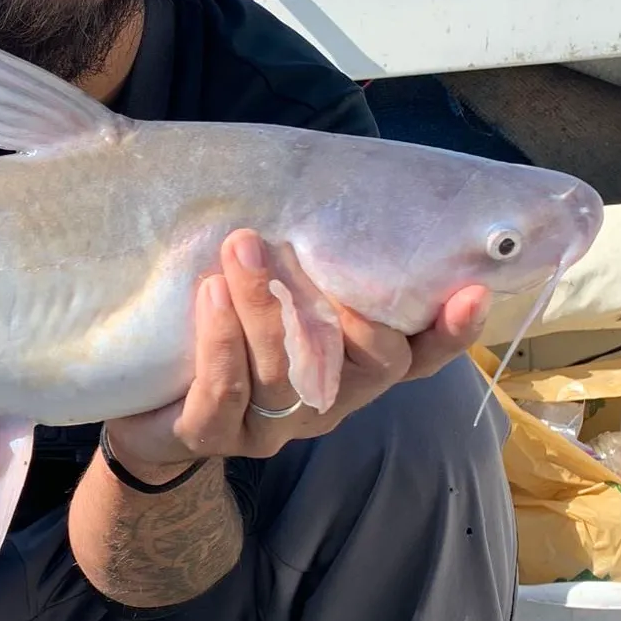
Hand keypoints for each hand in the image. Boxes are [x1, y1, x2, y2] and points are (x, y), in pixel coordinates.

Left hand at [103, 230, 490, 479]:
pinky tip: (211, 294)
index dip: (449, 333)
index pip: (418, 358)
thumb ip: (308, 260)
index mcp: (351, 370)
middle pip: (360, 364)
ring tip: (241, 248)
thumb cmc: (226, 331)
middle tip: (289, 243)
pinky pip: (225, 393)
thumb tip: (323, 185)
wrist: (149, 406)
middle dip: (334, 303)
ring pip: (285, 372)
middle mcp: (324, 402)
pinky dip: (221, 340)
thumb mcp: (274, 293)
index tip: (471, 290)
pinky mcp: (212, 435)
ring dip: (263, 304)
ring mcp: (270, 426)